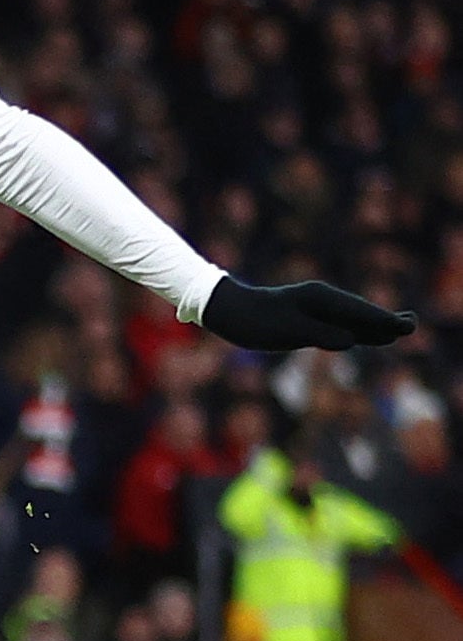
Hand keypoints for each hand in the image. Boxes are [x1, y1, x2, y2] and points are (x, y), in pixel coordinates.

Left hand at [200, 278, 416, 352]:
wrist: (227, 310)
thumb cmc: (253, 321)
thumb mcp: (286, 331)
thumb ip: (319, 334)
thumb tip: (350, 340)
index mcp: (320, 299)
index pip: (360, 312)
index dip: (383, 321)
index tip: (406, 326)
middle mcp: (322, 299)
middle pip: (360, 312)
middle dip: (384, 320)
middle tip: (412, 325)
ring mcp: (315, 307)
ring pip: (350, 317)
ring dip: (373, 324)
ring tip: (397, 328)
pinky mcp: (307, 315)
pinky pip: (338, 322)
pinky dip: (355, 327)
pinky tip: (364, 334)